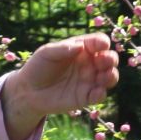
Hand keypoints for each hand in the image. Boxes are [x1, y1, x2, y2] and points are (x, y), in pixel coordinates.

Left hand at [3, 33, 118, 139]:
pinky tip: (97, 92)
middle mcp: (89, 63)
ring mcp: (89, 80)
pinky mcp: (86, 97)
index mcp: (81, 48)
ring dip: (112, 76)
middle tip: (105, 61)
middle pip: (109, 59)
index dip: (102, 42)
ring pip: (109, 77)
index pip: (98, 42)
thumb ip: (63, 48)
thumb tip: (80, 47)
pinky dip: (102, 93)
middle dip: (111, 59)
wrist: (28, 91)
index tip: (102, 45)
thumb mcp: (46, 52)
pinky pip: (99, 95)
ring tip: (105, 76)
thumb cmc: (38, 67)